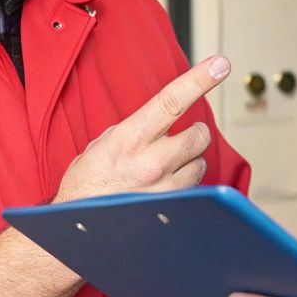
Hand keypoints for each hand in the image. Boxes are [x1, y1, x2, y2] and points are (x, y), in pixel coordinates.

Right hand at [54, 55, 230, 202]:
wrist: (77, 231)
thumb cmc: (87, 186)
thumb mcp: (102, 146)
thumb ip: (133, 130)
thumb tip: (160, 119)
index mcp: (129, 139)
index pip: (171, 101)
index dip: (198, 80)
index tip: (220, 64)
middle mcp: (151, 163)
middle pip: (199, 134)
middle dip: (194, 132)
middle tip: (178, 137)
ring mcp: (166, 189)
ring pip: (200, 162)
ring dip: (188, 160)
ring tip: (162, 169)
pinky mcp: (174, 210)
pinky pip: (194, 187)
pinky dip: (184, 183)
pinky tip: (162, 188)